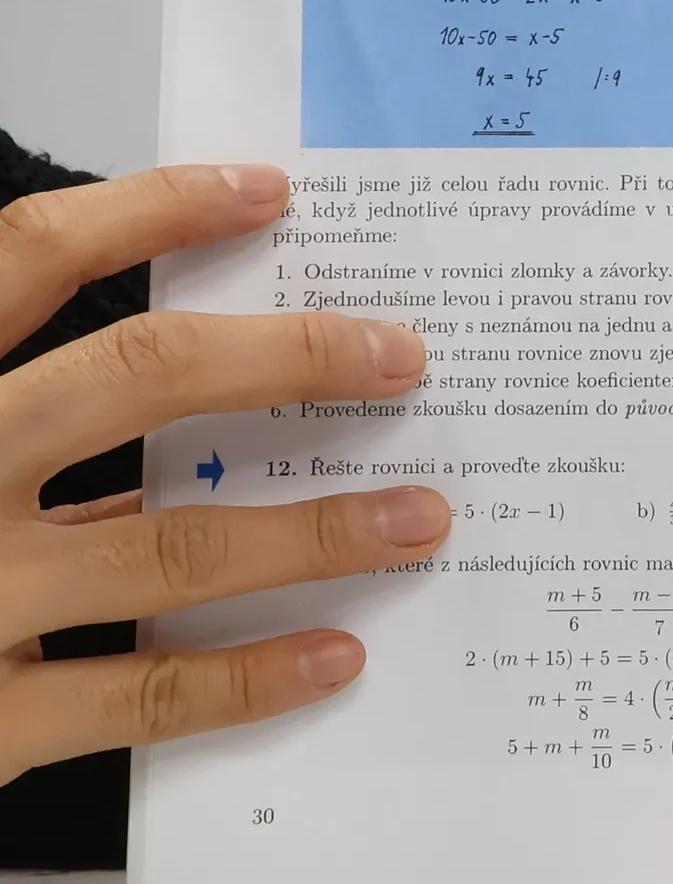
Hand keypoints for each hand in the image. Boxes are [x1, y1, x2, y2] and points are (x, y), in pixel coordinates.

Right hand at [0, 163, 449, 785]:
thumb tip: (126, 339)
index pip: (26, 259)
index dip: (155, 211)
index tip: (268, 192)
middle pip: (136, 379)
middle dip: (286, 359)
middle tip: (403, 356)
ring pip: (171, 542)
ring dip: (316, 527)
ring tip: (422, 514)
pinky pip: (141, 691)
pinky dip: (248, 676)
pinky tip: (336, 652)